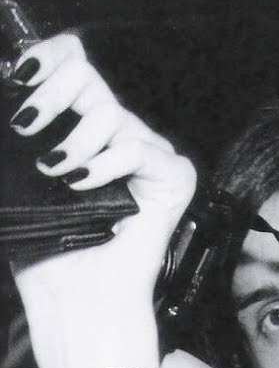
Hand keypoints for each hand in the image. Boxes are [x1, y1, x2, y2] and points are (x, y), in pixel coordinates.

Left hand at [9, 33, 196, 367]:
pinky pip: (138, 145)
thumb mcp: (16, 183)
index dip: (49, 61)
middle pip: (89, 77)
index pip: (74, 68)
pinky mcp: (173, 181)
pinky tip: (90, 187)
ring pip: (111, 111)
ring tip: (61, 177)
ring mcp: (148, 161)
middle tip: (33, 132)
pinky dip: (108, 163)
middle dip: (52, 97)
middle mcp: (118, 143)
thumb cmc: (48, 258)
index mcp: (84, 137)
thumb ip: (17, 136)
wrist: (77, 306)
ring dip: (76, 143)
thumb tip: (7, 95)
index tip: (22, 82)